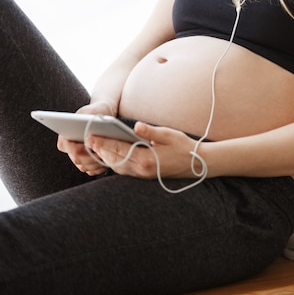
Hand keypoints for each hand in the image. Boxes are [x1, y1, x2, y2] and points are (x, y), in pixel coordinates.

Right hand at [57, 101, 116, 175]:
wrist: (104, 114)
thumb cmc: (98, 110)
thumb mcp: (94, 110)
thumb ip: (90, 115)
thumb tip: (89, 125)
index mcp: (65, 135)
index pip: (68, 147)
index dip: (79, 150)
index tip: (92, 146)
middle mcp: (69, 147)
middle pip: (77, 160)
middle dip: (91, 158)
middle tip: (103, 153)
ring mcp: (76, 156)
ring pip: (84, 167)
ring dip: (96, 164)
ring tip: (107, 157)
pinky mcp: (85, 162)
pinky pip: (90, 170)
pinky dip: (99, 168)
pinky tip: (107, 162)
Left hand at [85, 122, 200, 179]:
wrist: (196, 164)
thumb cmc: (183, 147)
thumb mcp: (168, 135)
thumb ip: (150, 131)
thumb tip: (136, 126)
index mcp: (147, 158)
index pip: (120, 149)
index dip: (104, 143)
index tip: (92, 137)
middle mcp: (142, 169)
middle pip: (115, 160)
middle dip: (100, 150)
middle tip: (87, 140)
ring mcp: (142, 175)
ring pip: (117, 167)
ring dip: (105, 157)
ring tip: (95, 146)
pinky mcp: (144, 176)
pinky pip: (124, 170)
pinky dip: (114, 162)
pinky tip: (109, 155)